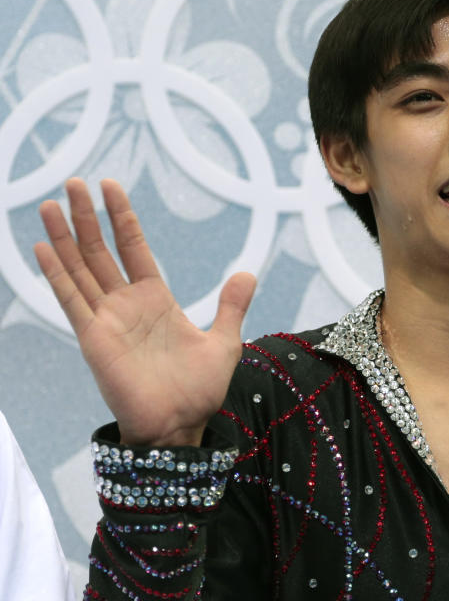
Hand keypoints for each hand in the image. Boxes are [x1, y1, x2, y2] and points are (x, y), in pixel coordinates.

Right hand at [33, 179, 256, 445]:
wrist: (181, 425)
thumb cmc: (199, 390)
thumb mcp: (224, 341)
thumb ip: (231, 306)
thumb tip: (247, 273)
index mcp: (155, 300)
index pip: (134, 248)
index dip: (122, 218)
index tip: (111, 188)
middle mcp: (126, 305)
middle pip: (101, 251)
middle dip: (88, 218)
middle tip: (75, 181)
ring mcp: (107, 320)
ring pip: (80, 269)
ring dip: (64, 237)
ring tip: (51, 204)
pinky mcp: (94, 338)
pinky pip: (72, 300)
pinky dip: (56, 274)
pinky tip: (42, 248)